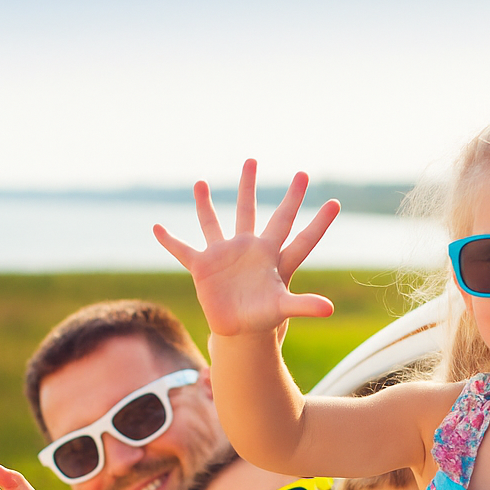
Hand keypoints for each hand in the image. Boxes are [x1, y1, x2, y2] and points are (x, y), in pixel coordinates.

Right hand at [154, 159, 339, 336]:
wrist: (239, 328)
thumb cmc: (263, 317)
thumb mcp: (282, 309)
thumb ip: (303, 305)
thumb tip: (329, 309)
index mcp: (268, 254)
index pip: (291, 227)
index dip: (312, 217)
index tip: (333, 201)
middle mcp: (246, 247)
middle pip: (247, 211)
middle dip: (248, 186)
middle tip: (251, 160)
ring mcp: (223, 255)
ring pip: (212, 224)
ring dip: (204, 204)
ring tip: (200, 183)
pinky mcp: (203, 268)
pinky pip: (183, 251)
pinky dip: (169, 241)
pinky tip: (156, 228)